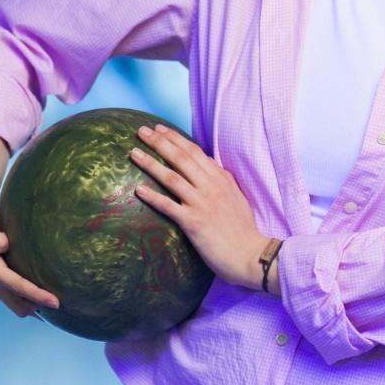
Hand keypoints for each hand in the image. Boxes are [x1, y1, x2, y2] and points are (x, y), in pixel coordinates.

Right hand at [0, 194, 60, 317]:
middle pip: (19, 306)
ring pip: (20, 304)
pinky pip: (19, 297)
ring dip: (37, 306)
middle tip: (65, 304)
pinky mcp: (1, 279)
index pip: (17, 288)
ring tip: (60, 301)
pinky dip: (32, 299)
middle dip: (39, 307)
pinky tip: (48, 291)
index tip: (56, 301)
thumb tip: (3, 246)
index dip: (36, 296)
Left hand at [128, 124, 270, 291]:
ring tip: (134, 153)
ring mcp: (201, 203)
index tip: (159, 129)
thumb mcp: (236, 197)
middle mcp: (211, 187)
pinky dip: (152, 197)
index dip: (175, 138)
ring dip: (151, 164)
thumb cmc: (243, 229)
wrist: (250, 254)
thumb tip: (211, 164)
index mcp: (221, 179)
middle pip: (181, 158)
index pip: (195, 152)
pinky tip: (138, 190)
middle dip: (160, 142)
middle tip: (142, 131)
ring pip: (172, 178)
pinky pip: (168, 206)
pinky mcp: (193, 222)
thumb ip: (223, 179)